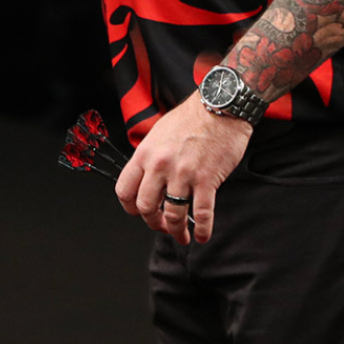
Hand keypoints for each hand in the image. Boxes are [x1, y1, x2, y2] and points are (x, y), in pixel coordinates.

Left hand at [114, 93, 250, 245]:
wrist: (218, 107)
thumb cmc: (190, 118)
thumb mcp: (158, 134)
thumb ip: (150, 157)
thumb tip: (148, 178)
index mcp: (145, 154)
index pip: (125, 190)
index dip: (130, 208)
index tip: (138, 214)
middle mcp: (160, 166)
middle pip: (146, 207)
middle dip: (153, 223)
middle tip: (162, 227)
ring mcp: (183, 175)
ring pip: (173, 214)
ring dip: (177, 231)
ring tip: (183, 236)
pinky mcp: (207, 180)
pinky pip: (202, 213)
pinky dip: (203, 229)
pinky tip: (202, 235)